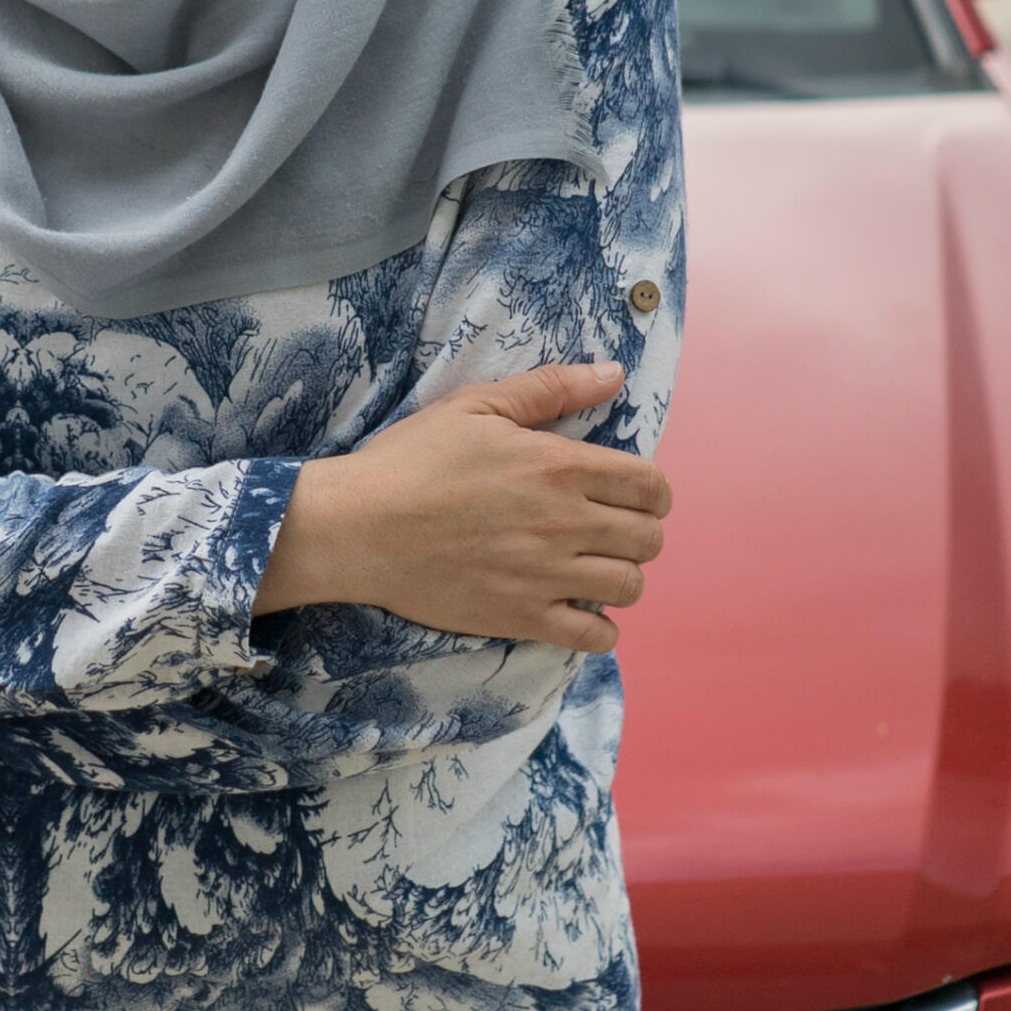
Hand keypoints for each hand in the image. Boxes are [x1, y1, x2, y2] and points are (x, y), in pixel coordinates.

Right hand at [255, 363, 671, 653]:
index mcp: (559, 466)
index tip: (635, 495)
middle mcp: (564, 522)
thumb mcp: (477, 405)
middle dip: (640, 533)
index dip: (653, 492)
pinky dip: (601, 628)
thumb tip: (614, 374)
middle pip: (649, 539)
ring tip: (594, 568)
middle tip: (611, 530)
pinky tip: (580, 611)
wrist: (357, 527)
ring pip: (629, 587)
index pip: (650, 486)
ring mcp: (545, 575)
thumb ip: (551, 388)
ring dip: (622, 577)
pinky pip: (594, 637)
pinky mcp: (521, 617)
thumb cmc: (412, 460)